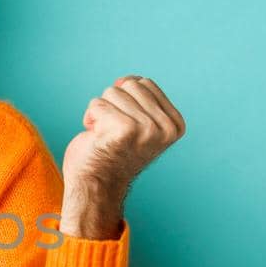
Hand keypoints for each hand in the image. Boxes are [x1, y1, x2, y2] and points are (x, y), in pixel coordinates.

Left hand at [61, 76, 184, 230]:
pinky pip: (97, 104)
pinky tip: (96, 138)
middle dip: (113, 104)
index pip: (145, 83)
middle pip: (130, 84)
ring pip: (112, 92)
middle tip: (112, 131)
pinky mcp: (125, 130)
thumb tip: (127, 80)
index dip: (126, 100)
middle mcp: (166, 128)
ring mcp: (148, 129)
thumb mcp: (135, 120)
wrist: (95, 186)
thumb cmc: (110, 152)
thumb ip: (138, 98)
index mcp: (175, 124)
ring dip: (101, 112)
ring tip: (105, 135)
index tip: (125, 127)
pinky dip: (90, 118)